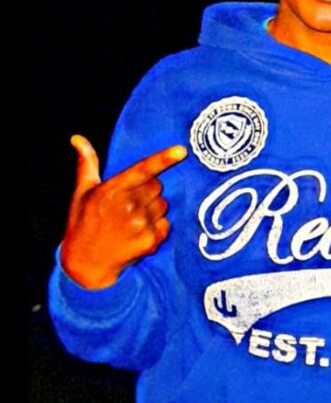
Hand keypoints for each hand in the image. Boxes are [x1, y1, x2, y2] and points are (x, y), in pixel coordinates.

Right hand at [60, 134, 186, 289]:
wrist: (85, 264)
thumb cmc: (83, 223)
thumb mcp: (82, 192)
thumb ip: (87, 163)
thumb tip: (77, 138)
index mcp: (112, 189)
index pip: (143, 169)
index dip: (163, 159)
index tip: (181, 151)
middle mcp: (128, 205)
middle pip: (157, 186)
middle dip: (148, 191)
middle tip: (130, 204)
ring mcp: (140, 224)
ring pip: (163, 205)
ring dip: (153, 210)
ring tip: (132, 221)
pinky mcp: (150, 241)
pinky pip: (166, 225)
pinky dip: (157, 228)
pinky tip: (138, 234)